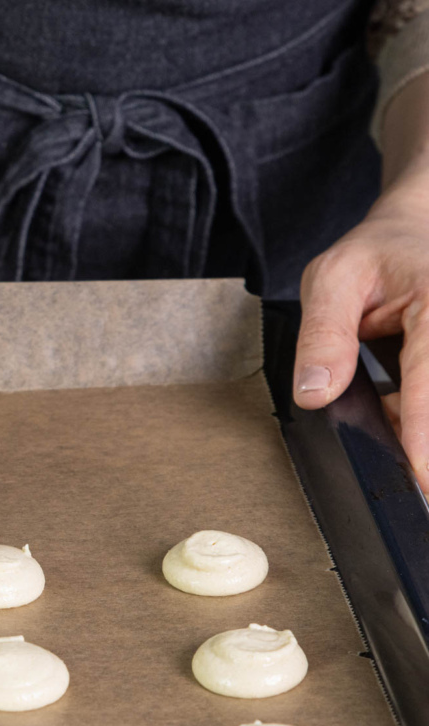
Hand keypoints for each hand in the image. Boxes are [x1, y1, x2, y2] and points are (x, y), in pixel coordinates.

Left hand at [293, 157, 428, 488]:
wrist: (413, 235)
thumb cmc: (374, 255)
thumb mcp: (330, 279)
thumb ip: (323, 335)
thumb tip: (314, 394)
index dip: (426, 428)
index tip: (421, 472)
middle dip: (424, 438)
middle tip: (411, 484)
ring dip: (421, 429)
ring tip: (406, 460)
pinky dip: (420, 419)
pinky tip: (406, 434)